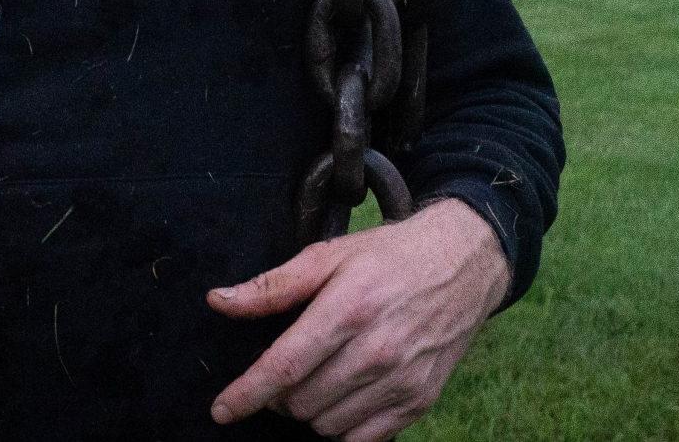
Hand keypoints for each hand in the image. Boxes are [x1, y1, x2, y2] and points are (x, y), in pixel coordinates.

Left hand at [206, 199, 509, 438]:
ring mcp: (401, 381)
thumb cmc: (387, 257)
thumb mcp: (327, 255)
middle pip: (301, 401)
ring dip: (308, 409)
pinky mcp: (420, 401)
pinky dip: (340, 425)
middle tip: (284, 367)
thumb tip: (218, 301)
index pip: (284, 367)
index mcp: (348, 309)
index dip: (246, 393)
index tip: (221, 409)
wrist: (460, 266)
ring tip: (315, 375)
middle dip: (278, 393)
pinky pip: (362, 439)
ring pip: (327, 424)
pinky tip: (340, 395)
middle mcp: (376, 351)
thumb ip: (272, 286)